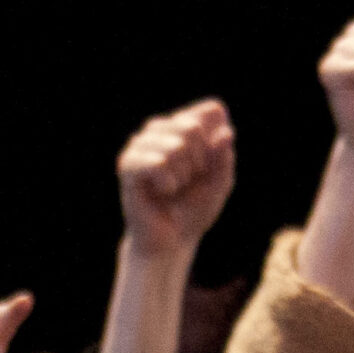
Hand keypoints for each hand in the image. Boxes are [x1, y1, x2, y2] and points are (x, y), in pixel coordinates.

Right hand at [116, 98, 235, 255]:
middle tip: (189, 181)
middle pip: (191, 126)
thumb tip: (226, 132)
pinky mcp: (128, 163)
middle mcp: (160, 130)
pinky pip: (157, 162)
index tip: (210, 165)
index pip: (210, 112)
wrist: (172, 240)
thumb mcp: (219, 183)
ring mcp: (141, 144)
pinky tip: (163, 192)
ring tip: (174, 188)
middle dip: (199, 161)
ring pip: (175, 145)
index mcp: (184, 128)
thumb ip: (224, 157)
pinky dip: (168, 182)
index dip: (217, 142)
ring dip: (183, 175)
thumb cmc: (194, 209)